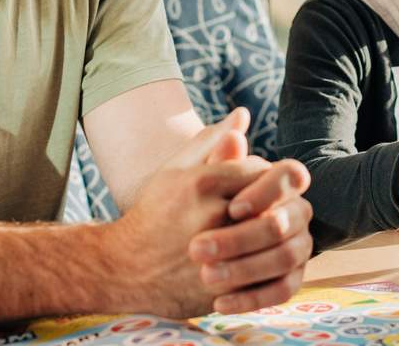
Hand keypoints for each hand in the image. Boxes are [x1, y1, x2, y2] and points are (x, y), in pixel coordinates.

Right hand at [105, 109, 313, 316]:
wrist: (126, 268)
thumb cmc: (155, 212)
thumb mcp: (176, 170)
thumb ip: (212, 141)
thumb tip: (244, 113)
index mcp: (202, 183)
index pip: (260, 169)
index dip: (259, 176)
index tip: (247, 184)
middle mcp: (212, 215)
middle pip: (270, 202)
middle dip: (268, 204)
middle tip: (256, 207)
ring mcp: (219, 254)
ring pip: (272, 238)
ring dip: (269, 233)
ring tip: (253, 230)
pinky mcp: (223, 285)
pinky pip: (265, 271)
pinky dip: (267, 262)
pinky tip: (252, 256)